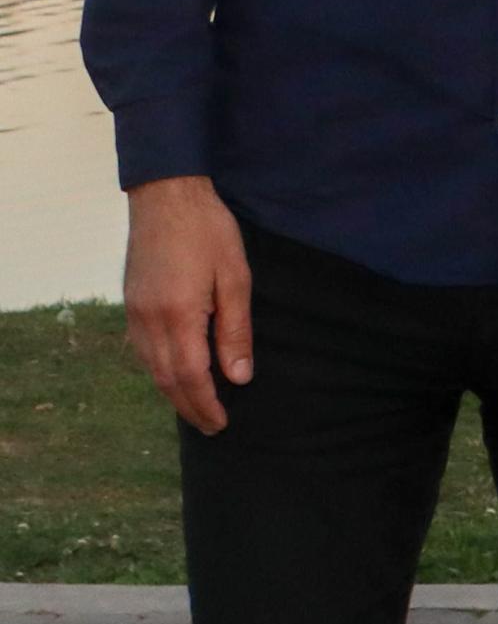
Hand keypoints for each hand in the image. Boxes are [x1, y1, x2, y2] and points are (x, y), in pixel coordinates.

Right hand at [122, 176, 252, 435]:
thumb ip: (235, 331)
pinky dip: (160, 369)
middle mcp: (148, 321)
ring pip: (151, 367)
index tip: (221, 424)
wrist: (166, 196)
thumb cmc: (209, 232)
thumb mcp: (236, 278)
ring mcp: (134, 313)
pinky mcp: (131, 304)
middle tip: (212, 427)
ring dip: (173, 392)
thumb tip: (239, 377)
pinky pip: (143, 350)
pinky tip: (176, 374)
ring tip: (197, 408)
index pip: (189, 377)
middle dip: (190, 407)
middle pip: (166, 379)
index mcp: (177, 315)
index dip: (205, 404)